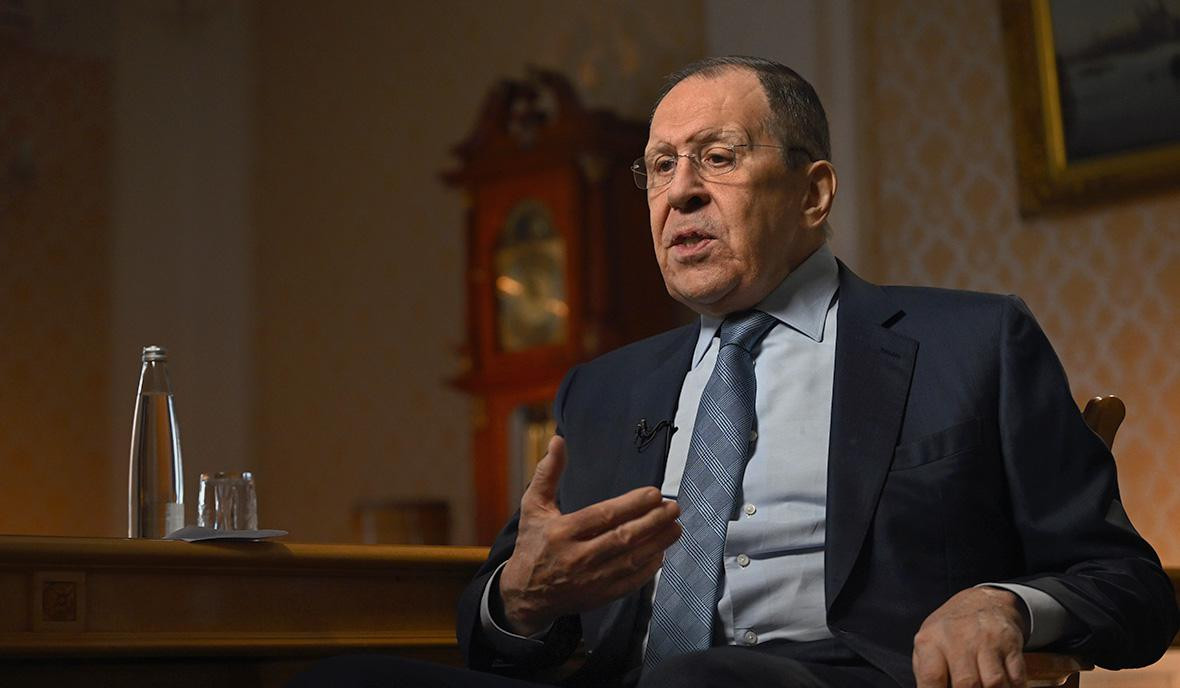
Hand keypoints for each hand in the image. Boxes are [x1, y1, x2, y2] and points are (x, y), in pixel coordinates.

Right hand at [498, 435, 681, 635]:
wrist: (526, 595)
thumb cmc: (533, 545)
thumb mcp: (533, 507)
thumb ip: (548, 473)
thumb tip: (558, 440)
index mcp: (561, 532)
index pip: (603, 516)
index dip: (632, 505)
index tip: (654, 493)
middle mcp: (577, 557)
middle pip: (623, 538)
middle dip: (653, 522)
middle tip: (673, 508)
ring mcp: (590, 580)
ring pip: (631, 560)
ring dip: (658, 543)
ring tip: (675, 527)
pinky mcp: (600, 596)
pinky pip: (631, 582)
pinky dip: (648, 568)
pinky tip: (660, 552)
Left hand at [913, 587, 1030, 687]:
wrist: (982, 602)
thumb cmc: (949, 632)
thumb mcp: (928, 645)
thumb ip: (928, 673)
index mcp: (930, 641)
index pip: (932, 677)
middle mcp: (958, 638)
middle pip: (967, 683)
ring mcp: (986, 640)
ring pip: (995, 683)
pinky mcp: (1010, 643)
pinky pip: (1016, 678)